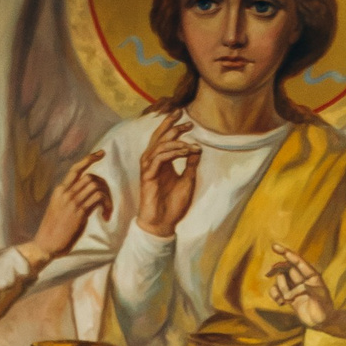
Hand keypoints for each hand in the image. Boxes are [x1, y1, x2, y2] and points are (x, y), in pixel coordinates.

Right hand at [24, 151, 109, 268]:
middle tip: (107, 202)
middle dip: (104, 187)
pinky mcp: (79, 213)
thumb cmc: (53, 232)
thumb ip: (70, 201)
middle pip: (91, 177)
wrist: (45, 246)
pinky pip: (99, 198)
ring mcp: (72, 202)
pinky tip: (105, 217)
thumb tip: (86, 199)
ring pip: (97, 186)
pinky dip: (107, 206)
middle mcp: (66, 193)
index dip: (90, 159)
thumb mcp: (58, 210)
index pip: (76, 168)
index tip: (101, 153)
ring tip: (106, 212)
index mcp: (60, 190)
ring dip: (107, 198)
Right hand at [136, 110, 199, 236]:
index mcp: (162, 161)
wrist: (163, 223)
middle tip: (188, 122)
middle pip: (160, 136)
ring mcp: (149, 167)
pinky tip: (185, 152)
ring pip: (160, 145)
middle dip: (173, 126)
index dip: (175, 127)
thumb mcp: (187, 180)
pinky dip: (173, 153)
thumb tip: (198, 149)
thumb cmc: (173, 205)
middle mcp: (153, 161)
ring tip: (191, 146)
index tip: (190, 123)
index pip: (166, 138)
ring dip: (177, 143)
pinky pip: (159, 157)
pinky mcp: (147, 175)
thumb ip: (191, 164)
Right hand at [267, 245, 335, 328]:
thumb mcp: (320, 299)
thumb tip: (300, 287)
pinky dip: (276, 296)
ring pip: (281, 280)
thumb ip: (311, 290)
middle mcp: (303, 279)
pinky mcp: (290, 297)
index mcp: (312, 276)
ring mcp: (295, 288)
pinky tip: (281, 303)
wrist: (322, 323)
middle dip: (277, 269)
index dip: (287, 254)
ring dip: (279, 288)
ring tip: (286, 299)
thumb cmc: (324, 310)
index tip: (275, 247)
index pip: (298, 262)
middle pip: (286, 268)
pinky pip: (278, 292)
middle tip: (268, 272)